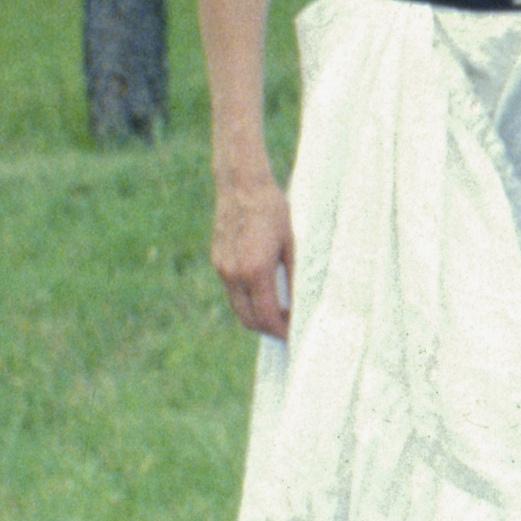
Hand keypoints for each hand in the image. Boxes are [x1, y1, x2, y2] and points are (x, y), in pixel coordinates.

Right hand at [210, 182, 295, 338]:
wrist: (242, 185)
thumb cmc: (272, 210)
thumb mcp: (292, 243)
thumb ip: (295, 276)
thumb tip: (302, 304)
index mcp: (255, 270)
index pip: (267, 316)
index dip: (282, 331)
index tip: (295, 335)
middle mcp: (234, 273)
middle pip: (248, 320)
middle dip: (268, 330)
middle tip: (288, 329)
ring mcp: (222, 268)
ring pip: (238, 308)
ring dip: (256, 317)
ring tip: (279, 314)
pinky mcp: (218, 261)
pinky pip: (231, 292)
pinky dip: (246, 301)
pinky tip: (264, 294)